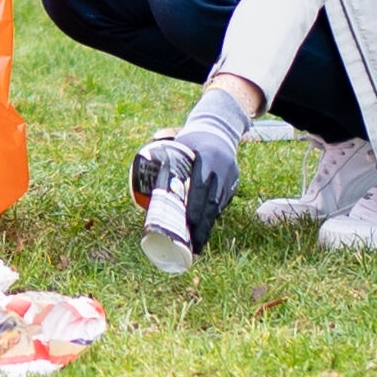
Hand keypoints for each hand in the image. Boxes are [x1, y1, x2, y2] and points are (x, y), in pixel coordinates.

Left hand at [131, 85, 247, 265]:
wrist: (219, 130)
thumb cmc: (192, 140)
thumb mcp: (181, 146)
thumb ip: (166, 164)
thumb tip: (141, 189)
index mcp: (207, 158)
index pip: (201, 187)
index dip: (195, 208)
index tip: (188, 225)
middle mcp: (222, 169)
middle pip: (212, 203)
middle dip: (202, 226)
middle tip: (193, 246)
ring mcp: (231, 177)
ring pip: (218, 206)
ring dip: (207, 226)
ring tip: (197, 244)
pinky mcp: (234, 183)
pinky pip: (223, 203)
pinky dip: (212, 217)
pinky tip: (204, 230)